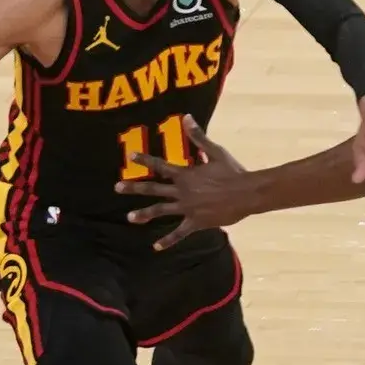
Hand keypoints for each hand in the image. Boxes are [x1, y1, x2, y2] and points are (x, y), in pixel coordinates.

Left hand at [115, 116, 251, 249]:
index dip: (144, 160)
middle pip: (154, 189)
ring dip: (144, 214)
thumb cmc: (232, 172)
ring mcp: (187, 208)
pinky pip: (179, 233)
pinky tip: (156, 247)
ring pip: (161, 211)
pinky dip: (168, 240)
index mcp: (185, 175)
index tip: (129, 156)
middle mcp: (182, 192)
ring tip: (130, 218)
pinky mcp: (196, 222)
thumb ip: (198, 137)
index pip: (160, 166)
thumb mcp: (215, 152)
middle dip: (134, 188)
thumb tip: (186, 117)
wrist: (246, 193)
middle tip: (117, 187)